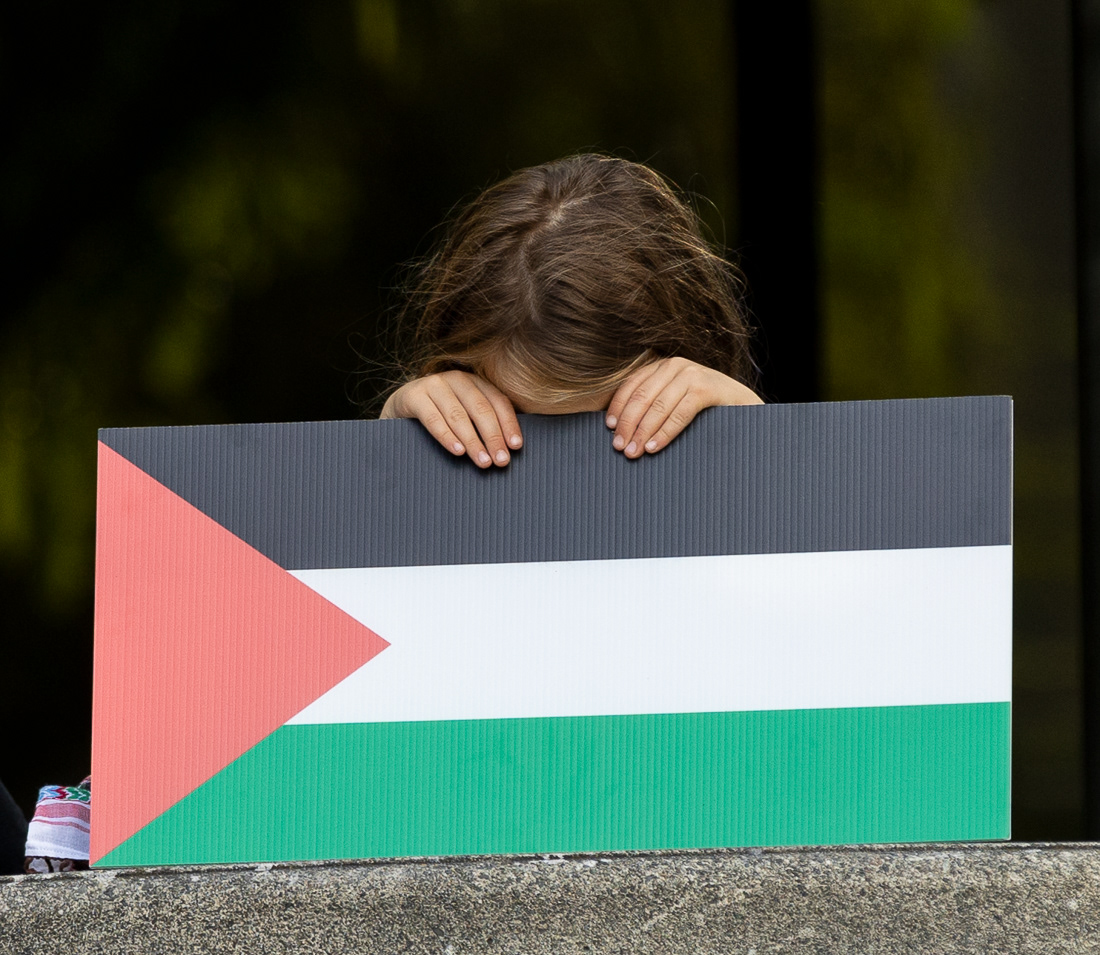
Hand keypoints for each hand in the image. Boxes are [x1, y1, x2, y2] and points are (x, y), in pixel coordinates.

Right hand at [380, 371, 522, 467]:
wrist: (399, 407)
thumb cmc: (440, 415)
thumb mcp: (464, 414)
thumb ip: (484, 424)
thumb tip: (510, 448)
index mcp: (475, 382)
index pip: (498, 402)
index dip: (509, 424)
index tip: (516, 447)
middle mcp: (456, 378)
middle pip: (481, 409)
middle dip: (493, 437)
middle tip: (501, 461)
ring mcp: (434, 384)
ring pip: (458, 415)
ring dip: (473, 441)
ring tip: (483, 461)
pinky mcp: (413, 395)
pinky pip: (433, 418)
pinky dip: (447, 436)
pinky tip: (458, 451)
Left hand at [605, 357, 762, 457]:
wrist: (746, 407)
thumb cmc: (705, 410)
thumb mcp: (675, 401)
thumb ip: (653, 406)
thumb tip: (620, 429)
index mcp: (662, 367)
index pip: (631, 386)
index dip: (618, 409)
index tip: (609, 429)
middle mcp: (674, 365)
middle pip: (641, 397)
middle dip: (628, 425)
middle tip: (618, 448)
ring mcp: (691, 374)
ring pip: (657, 406)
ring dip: (642, 432)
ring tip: (633, 452)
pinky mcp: (706, 388)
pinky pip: (679, 413)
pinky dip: (665, 432)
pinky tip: (654, 447)